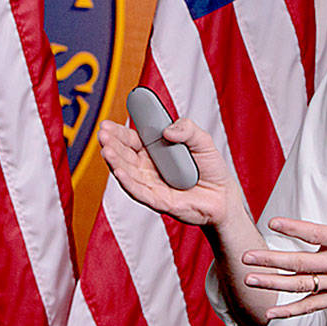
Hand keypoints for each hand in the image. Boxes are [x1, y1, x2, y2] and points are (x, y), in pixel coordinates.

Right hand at [98, 117, 234, 227]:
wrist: (223, 196)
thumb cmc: (210, 168)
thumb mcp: (203, 140)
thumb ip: (188, 129)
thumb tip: (167, 130)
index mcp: (154, 150)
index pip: (131, 139)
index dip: (117, 132)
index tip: (106, 125)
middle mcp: (148, 167)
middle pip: (125, 155)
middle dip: (112, 144)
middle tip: (103, 134)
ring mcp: (150, 184)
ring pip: (127, 172)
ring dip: (115, 162)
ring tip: (107, 151)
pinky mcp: (157, 200)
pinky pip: (139, 191)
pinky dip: (127, 182)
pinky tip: (118, 171)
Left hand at [240, 153, 326, 319]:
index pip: (317, 234)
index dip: (294, 229)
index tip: (272, 222)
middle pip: (302, 264)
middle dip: (272, 260)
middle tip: (247, 256)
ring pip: (303, 286)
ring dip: (275, 284)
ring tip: (250, 279)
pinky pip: (313, 306)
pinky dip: (292, 311)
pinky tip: (271, 313)